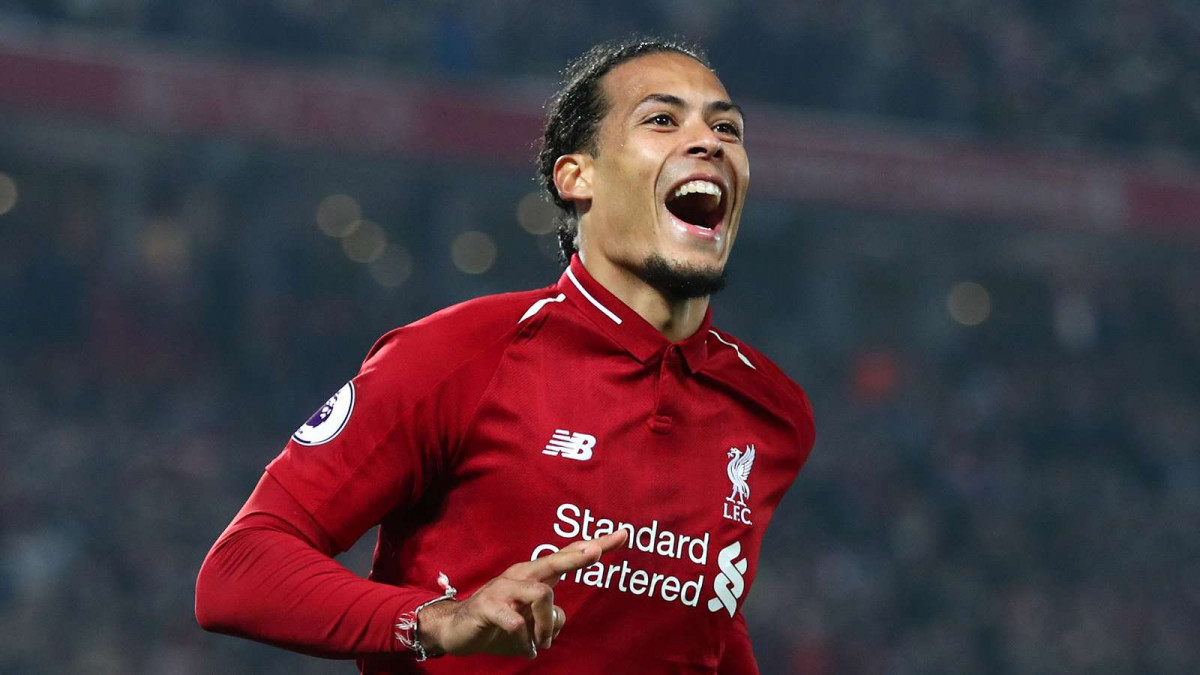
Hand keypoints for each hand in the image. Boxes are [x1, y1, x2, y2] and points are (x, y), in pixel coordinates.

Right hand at [416, 529, 628, 658]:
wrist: (456, 628)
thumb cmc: (501, 620)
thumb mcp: (532, 622)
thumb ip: (552, 617)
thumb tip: (559, 619)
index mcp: (535, 575)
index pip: (569, 555)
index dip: (598, 545)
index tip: (625, 534)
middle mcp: (521, 575)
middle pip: (554, 560)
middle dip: (576, 556)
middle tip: (596, 551)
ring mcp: (503, 588)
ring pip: (541, 595)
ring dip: (547, 624)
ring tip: (542, 642)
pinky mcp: (488, 606)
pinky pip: (515, 620)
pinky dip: (525, 636)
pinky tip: (524, 646)